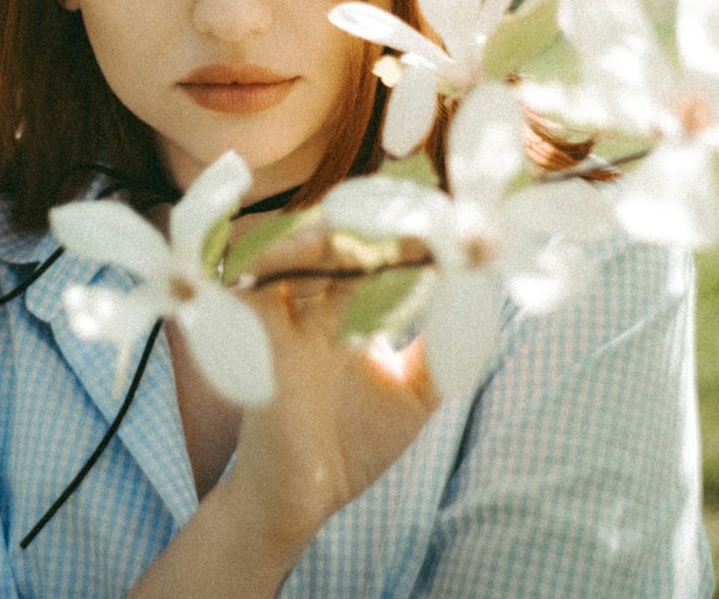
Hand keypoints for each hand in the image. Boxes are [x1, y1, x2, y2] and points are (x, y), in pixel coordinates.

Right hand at [227, 229, 439, 556]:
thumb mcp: (413, 399)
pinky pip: (251, 288)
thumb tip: (468, 311)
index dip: (403, 244)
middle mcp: (315, 310)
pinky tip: (305, 252)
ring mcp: (284, 322)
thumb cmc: (353, 447)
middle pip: (333, 249)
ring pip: (290, 255)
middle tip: (405, 221)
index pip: (373, 262)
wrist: (303, 498)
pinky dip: (268, 263)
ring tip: (354, 231)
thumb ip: (437, 357)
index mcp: (348, 317)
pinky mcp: (257, 342)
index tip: (442, 232)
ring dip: (321, 238)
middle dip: (366, 230)